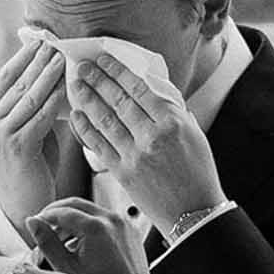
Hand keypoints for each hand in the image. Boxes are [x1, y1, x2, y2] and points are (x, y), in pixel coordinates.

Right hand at [0, 38, 74, 238]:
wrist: (22, 208)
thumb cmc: (30, 170)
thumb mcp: (26, 133)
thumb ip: (33, 109)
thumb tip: (53, 80)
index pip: (6, 77)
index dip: (24, 56)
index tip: (41, 39)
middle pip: (17, 81)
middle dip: (37, 59)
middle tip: (56, 40)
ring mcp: (0, 134)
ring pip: (28, 95)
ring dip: (47, 73)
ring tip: (62, 56)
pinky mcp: (17, 147)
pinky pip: (39, 116)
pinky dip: (54, 99)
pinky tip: (66, 86)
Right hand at [26, 199, 156, 273]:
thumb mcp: (67, 268)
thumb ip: (47, 242)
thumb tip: (33, 222)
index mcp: (96, 227)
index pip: (62, 212)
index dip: (45, 216)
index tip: (35, 224)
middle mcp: (112, 219)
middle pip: (77, 205)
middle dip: (58, 214)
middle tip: (44, 226)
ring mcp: (124, 224)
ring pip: (91, 211)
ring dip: (74, 221)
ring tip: (60, 241)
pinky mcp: (130, 231)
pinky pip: (105, 220)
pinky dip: (90, 227)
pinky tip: (80, 246)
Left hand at [68, 52, 224, 238]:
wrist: (194, 213)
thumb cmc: (198, 173)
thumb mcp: (194, 133)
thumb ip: (173, 110)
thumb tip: (151, 88)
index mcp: (172, 122)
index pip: (139, 88)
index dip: (118, 71)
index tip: (104, 59)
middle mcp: (152, 136)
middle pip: (119, 101)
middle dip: (98, 80)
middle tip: (82, 66)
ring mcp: (135, 156)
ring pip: (105, 121)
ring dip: (87, 100)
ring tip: (76, 85)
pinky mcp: (123, 173)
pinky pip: (99, 146)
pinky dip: (86, 129)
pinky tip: (76, 116)